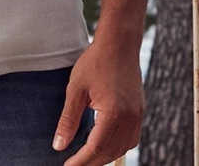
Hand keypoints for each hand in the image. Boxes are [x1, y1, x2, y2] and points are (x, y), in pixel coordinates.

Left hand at [52, 37, 144, 164]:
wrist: (119, 43)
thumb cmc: (95, 62)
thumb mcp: (76, 89)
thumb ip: (68, 120)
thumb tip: (58, 145)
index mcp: (113, 113)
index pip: (95, 148)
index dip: (80, 162)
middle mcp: (130, 118)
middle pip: (110, 152)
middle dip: (91, 162)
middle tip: (73, 164)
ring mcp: (138, 116)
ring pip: (122, 148)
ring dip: (104, 156)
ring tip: (85, 157)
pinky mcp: (140, 111)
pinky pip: (130, 138)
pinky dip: (116, 145)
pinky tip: (103, 143)